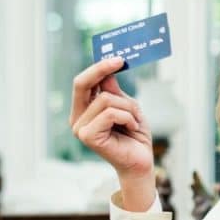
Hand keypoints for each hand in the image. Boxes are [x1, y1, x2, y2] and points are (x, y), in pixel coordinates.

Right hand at [70, 57, 155, 210]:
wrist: (142, 162)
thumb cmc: (135, 136)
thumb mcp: (128, 108)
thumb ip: (114, 91)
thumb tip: (108, 69)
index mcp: (84, 110)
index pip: (83, 83)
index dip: (97, 67)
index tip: (117, 57)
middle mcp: (78, 118)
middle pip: (82, 84)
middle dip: (101, 69)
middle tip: (120, 60)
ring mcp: (80, 128)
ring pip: (105, 99)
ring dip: (128, 108)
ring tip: (134, 121)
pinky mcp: (87, 136)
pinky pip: (111, 113)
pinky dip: (128, 117)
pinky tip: (132, 128)